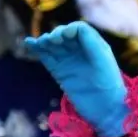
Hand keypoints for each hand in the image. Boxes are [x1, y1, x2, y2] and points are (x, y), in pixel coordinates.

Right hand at [24, 21, 128, 136]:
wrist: (106, 108)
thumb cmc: (109, 82)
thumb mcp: (102, 58)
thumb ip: (90, 40)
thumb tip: (71, 28)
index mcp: (94, 45)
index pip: (78, 29)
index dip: (69, 29)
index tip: (65, 36)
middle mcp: (81, 51)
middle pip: (64, 35)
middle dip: (56, 35)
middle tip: (53, 41)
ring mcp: (69, 61)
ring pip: (53, 45)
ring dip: (45, 41)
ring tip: (41, 43)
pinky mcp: (60, 72)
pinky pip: (46, 57)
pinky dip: (37, 49)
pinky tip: (28, 42)